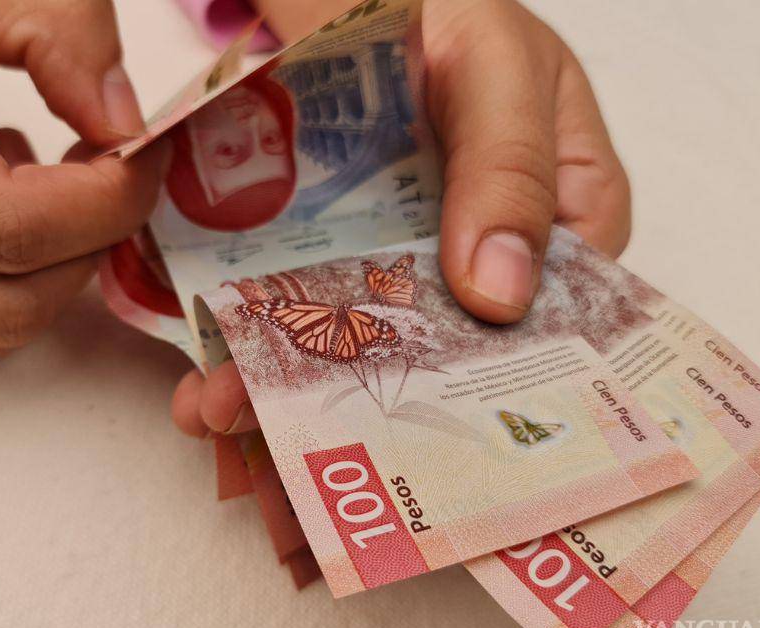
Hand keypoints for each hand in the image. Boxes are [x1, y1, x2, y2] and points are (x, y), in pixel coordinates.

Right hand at [0, 0, 166, 358]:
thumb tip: (127, 126)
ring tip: (39, 171)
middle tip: (110, 164)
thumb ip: (55, 26)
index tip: (143, 152)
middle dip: (89, 239)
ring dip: (50, 264)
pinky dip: (4, 281)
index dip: (104, 201)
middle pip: (6, 299)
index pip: (2, 227)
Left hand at [173, 0, 630, 436]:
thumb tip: (503, 295)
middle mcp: (471, 248)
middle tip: (300, 450)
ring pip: (351, 346)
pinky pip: (288, 311)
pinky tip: (203, 382)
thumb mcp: (495, 64)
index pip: (554, 321)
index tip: (436, 438)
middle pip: (436, 354)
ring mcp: (387, 251)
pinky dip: (247, 349)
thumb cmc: (441, 1)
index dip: (499, 387)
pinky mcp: (312, 244)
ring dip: (288, 392)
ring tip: (222, 411)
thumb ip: (510, 165)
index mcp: (557, 212)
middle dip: (367, 411)